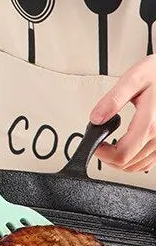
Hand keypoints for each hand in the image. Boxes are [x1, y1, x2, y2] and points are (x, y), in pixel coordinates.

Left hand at [91, 56, 155, 172]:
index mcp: (150, 123)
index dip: (102, 154)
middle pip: (127, 164)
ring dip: (119, 161)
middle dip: (108, 157)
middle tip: (100, 144)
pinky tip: (126, 148)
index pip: (121, 155)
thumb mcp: (134, 78)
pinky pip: (148, 163)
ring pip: (136, 166)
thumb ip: (113, 99)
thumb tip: (96, 118)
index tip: (95, 145)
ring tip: (111, 146)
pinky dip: (134, 161)